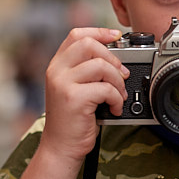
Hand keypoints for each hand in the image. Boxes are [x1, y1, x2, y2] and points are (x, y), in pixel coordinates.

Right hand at [42, 27, 128, 162]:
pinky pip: (105, 88)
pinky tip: (114, 108)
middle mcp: (56, 71)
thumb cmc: (72, 120)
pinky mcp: (73, 98)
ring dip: (117, 81)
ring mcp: (62, 84)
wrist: (61, 147)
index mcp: (57, 66)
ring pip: (100, 66)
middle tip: (122, 75)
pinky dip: (116, 98)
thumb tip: (114, 57)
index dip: (98, 32)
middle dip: (112, 58)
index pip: (76, 35)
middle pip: (89, 45)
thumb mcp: (74, 89)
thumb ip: (86, 71)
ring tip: (119, 96)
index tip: (116, 36)